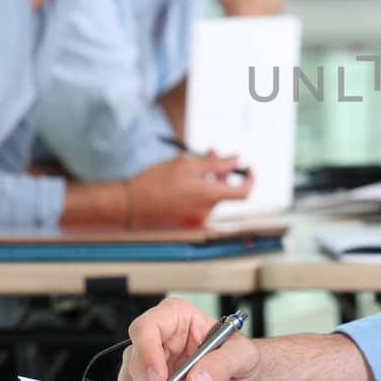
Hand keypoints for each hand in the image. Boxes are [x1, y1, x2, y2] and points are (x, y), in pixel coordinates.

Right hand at [118, 297, 265, 380]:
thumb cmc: (240, 360)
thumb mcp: (242, 356)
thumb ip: (222, 364)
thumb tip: (196, 380)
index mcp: (177, 317)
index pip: (147, 328)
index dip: (147, 353)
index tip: (160, 379)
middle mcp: (158, 338)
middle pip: (134, 361)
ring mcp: (149, 364)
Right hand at [126, 154, 252, 227]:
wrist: (130, 205)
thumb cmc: (155, 183)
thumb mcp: (187, 165)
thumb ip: (216, 163)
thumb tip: (235, 160)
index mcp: (208, 197)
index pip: (244, 192)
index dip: (250, 179)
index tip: (247, 169)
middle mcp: (206, 213)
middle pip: (223, 190)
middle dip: (219, 171)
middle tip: (211, 154)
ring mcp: (197, 222)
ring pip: (210, 196)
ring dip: (204, 180)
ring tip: (186, 167)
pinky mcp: (187, 225)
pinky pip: (199, 205)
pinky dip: (195, 192)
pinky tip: (180, 183)